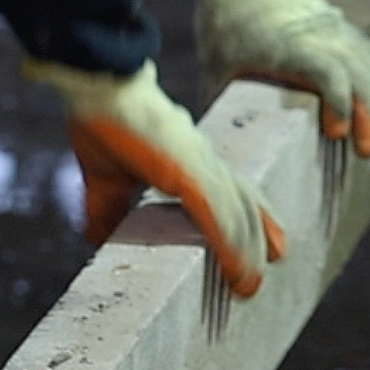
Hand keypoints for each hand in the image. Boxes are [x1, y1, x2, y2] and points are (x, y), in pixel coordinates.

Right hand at [29, 59, 284, 297]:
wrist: (99, 85)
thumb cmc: (101, 120)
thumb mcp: (104, 177)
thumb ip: (106, 207)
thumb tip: (96, 238)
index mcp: (185, 159)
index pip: (225, 191)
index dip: (244, 213)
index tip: (257, 237)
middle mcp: (201, 161)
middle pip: (242, 202)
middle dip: (259, 233)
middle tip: (273, 261)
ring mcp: (198, 165)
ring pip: (235, 214)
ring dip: (247, 251)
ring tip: (250, 285)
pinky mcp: (188, 171)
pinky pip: (218, 216)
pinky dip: (230, 244)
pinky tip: (239, 268)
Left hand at [194, 0, 369, 157]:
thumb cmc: (225, 28)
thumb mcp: (215, 68)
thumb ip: (222, 107)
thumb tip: (217, 151)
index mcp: (286, 47)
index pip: (327, 72)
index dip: (339, 103)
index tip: (337, 133)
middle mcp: (318, 36)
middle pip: (357, 74)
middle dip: (369, 115)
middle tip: (369, 151)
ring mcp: (334, 30)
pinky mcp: (341, 29)